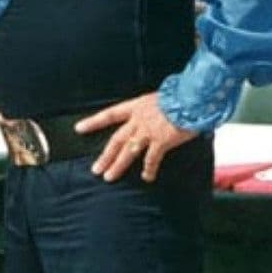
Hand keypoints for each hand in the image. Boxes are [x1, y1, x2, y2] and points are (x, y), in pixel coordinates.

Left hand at [74, 93, 196, 182]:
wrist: (192, 97)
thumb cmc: (180, 95)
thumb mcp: (159, 98)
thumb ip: (151, 109)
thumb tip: (152, 115)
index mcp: (136, 106)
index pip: (109, 114)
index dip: (93, 122)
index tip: (79, 128)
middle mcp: (138, 119)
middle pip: (116, 140)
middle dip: (105, 156)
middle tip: (95, 169)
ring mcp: (148, 131)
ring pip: (128, 151)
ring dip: (118, 165)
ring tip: (109, 177)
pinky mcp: (161, 141)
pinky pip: (151, 159)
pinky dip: (148, 169)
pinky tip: (146, 177)